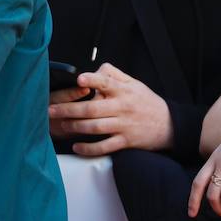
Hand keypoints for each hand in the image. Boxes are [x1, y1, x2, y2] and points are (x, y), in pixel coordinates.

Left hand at [46, 63, 172, 155]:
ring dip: (75, 127)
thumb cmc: (146, 102)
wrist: (170, 125)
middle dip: (68, 110)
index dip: (92, 80)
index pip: (106, 82)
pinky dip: (89, 148)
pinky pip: (104, 146)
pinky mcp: (126, 141)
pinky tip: (76, 147)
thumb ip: (113, 75)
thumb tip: (93, 71)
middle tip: (50, 110)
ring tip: (60, 125)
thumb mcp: (134, 84)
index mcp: (123, 91)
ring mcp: (124, 125)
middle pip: (92, 108)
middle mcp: (122, 107)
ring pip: (95, 127)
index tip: (78, 80)